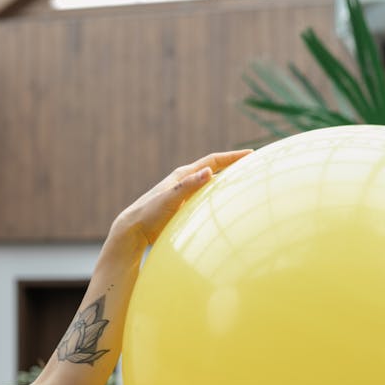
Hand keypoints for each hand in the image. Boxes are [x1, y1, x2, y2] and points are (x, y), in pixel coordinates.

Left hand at [110, 150, 251, 249]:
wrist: (133, 229)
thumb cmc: (149, 214)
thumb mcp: (170, 199)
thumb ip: (188, 186)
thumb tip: (209, 172)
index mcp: (183, 175)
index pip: (213, 161)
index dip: (232, 157)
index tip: (250, 154)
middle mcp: (185, 182)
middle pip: (213, 169)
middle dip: (232, 165)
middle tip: (251, 164)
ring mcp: (184, 195)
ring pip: (210, 184)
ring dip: (225, 180)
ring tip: (242, 182)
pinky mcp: (183, 207)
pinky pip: (205, 198)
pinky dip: (217, 196)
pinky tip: (224, 206)